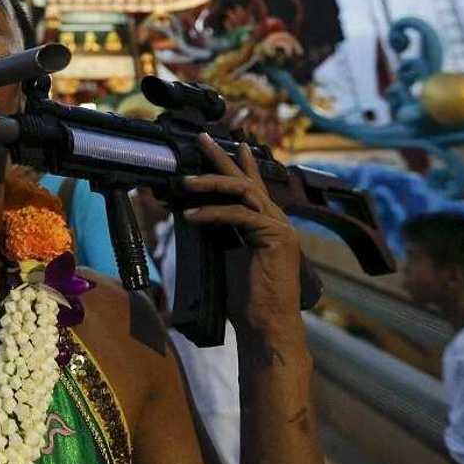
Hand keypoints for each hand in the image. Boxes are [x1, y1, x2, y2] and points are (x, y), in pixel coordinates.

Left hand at [182, 133, 301, 336]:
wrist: (265, 324)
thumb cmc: (245, 298)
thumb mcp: (225, 256)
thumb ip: (217, 233)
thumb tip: (189, 213)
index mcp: (266, 224)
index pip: (250, 186)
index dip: (238, 164)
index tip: (224, 144)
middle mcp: (276, 220)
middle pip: (246, 180)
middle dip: (222, 158)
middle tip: (202, 139)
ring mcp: (280, 227)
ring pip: (242, 191)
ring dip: (210, 183)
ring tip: (184, 182)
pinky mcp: (276, 236)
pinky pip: (239, 215)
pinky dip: (212, 212)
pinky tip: (191, 215)